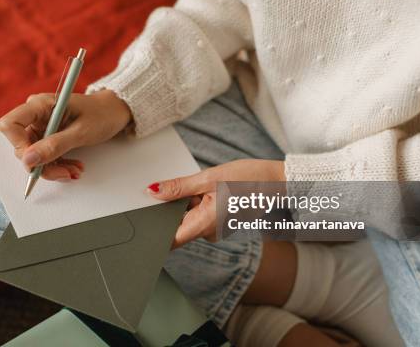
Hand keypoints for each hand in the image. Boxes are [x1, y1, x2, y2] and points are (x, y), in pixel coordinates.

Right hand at [0, 90, 131, 179]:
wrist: (114, 112)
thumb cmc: (101, 114)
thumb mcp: (81, 132)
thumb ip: (54, 146)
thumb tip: (28, 160)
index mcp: (40, 104)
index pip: (10, 124)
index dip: (19, 146)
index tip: (37, 161)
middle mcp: (36, 114)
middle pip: (22, 145)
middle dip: (42, 164)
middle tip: (66, 173)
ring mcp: (41, 126)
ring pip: (34, 155)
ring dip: (53, 168)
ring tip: (75, 170)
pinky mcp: (48, 136)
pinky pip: (44, 156)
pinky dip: (58, 165)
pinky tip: (74, 167)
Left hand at [147, 159, 284, 247]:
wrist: (276, 182)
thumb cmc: (249, 179)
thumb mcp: (208, 178)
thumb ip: (178, 187)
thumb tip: (153, 192)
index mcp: (205, 225)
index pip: (169, 240)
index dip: (154, 232)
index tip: (143, 221)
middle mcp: (209, 232)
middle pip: (177, 225)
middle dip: (172, 207)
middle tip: (182, 188)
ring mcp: (215, 229)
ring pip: (188, 217)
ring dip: (187, 202)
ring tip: (203, 187)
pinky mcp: (218, 222)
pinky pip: (199, 214)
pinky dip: (197, 202)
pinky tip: (208, 190)